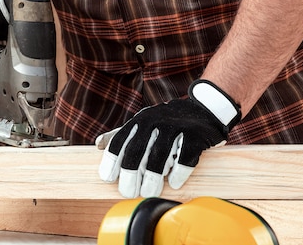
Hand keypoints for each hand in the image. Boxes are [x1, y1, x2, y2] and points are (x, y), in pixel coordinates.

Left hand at [97, 79, 240, 197]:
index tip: (107, 178)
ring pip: (160, 155)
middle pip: (137, 150)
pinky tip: (174, 183)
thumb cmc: (167, 121)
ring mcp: (175, 127)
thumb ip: (121, 134)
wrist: (203, 109)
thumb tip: (98, 144)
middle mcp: (154, 121)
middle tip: (127, 192)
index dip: (111, 160)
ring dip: (153, 177)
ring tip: (149, 192)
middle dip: (130, 173)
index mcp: (139, 121)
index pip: (120, 140)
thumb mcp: (142, 123)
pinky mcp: (195, 135)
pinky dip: (179, 172)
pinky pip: (185, 156)